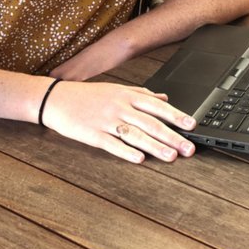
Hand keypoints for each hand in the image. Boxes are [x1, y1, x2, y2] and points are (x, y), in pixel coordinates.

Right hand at [41, 80, 195, 163]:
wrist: (56, 98)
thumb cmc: (87, 95)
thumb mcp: (115, 89)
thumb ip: (141, 93)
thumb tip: (164, 96)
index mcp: (126, 95)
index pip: (156, 105)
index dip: (175, 115)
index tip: (192, 125)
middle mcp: (119, 106)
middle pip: (150, 123)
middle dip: (171, 136)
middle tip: (189, 148)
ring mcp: (106, 120)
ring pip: (135, 135)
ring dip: (154, 147)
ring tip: (171, 157)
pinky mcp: (93, 134)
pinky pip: (112, 144)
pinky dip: (127, 152)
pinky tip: (140, 160)